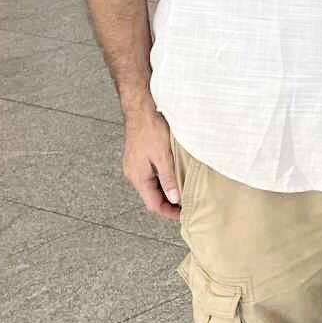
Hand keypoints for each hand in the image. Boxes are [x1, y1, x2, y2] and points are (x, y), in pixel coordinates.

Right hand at [122, 105, 180, 219]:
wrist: (141, 107)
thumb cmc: (150, 128)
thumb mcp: (163, 156)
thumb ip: (168, 179)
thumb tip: (174, 198)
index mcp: (138, 176)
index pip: (153, 204)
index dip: (169, 212)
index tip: (184, 214)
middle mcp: (133, 173)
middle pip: (152, 196)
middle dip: (169, 203)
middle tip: (188, 205)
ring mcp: (135, 165)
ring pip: (152, 186)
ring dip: (167, 191)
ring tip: (184, 192)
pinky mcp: (139, 157)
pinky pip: (151, 175)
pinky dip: (163, 180)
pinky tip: (174, 176)